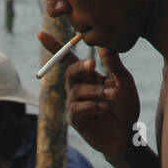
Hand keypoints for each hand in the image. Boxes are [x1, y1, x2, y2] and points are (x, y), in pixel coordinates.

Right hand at [38, 32, 140, 162]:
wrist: (128, 134)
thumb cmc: (126, 107)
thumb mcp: (124, 81)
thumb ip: (113, 63)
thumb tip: (103, 42)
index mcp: (88, 77)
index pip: (68, 59)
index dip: (55, 47)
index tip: (40, 33)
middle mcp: (78, 89)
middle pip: (69, 71)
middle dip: (80, 66)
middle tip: (92, 64)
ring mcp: (74, 105)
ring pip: (77, 90)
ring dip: (96, 91)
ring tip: (112, 95)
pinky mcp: (75, 120)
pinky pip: (77, 108)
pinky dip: (92, 105)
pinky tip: (105, 107)